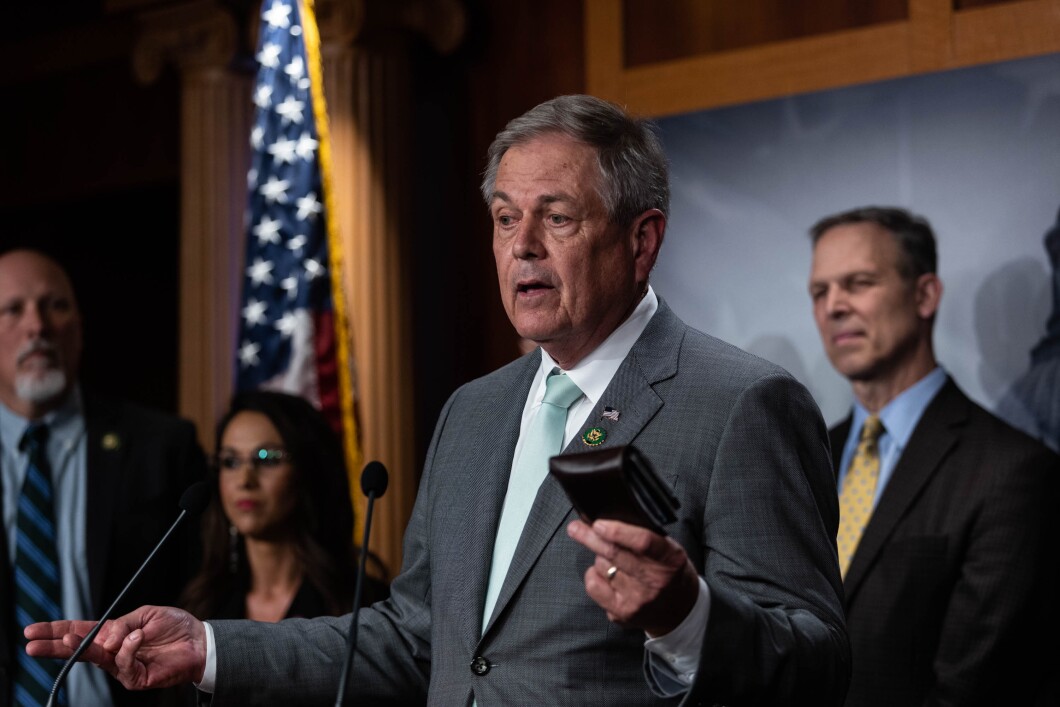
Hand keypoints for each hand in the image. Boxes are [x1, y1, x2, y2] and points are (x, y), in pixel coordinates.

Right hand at [25, 606, 207, 689]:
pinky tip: (138, 636)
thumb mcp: (145, 615)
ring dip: (88, 645)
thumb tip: (104, 640)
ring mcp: (122, 667)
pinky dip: (129, 647)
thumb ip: (122, 624)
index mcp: (112, 633)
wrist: (199, 641)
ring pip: (97, 658)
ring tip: (78, 636)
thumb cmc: (175, 626)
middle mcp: (113, 651)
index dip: (56, 631)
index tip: (33, 631)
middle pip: (77, 651)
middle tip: (32, 645)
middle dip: (54, 647)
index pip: (79, 631)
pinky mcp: (135, 678)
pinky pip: (123, 662)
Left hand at [567, 519, 698, 636]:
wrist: (679, 610)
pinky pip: (594, 585)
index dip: (617, 531)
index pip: (643, 542)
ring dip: (600, 557)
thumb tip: (606, 520)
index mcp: (670, 559)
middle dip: (590, 538)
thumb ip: (643, 535)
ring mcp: (638, 599)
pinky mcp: (622, 612)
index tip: (599, 524)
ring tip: (613, 559)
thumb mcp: (667, 549)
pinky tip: (604, 574)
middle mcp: (655, 581)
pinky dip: (593, 574)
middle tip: (575, 527)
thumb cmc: (668, 572)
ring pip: (603, 566)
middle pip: (615, 554)